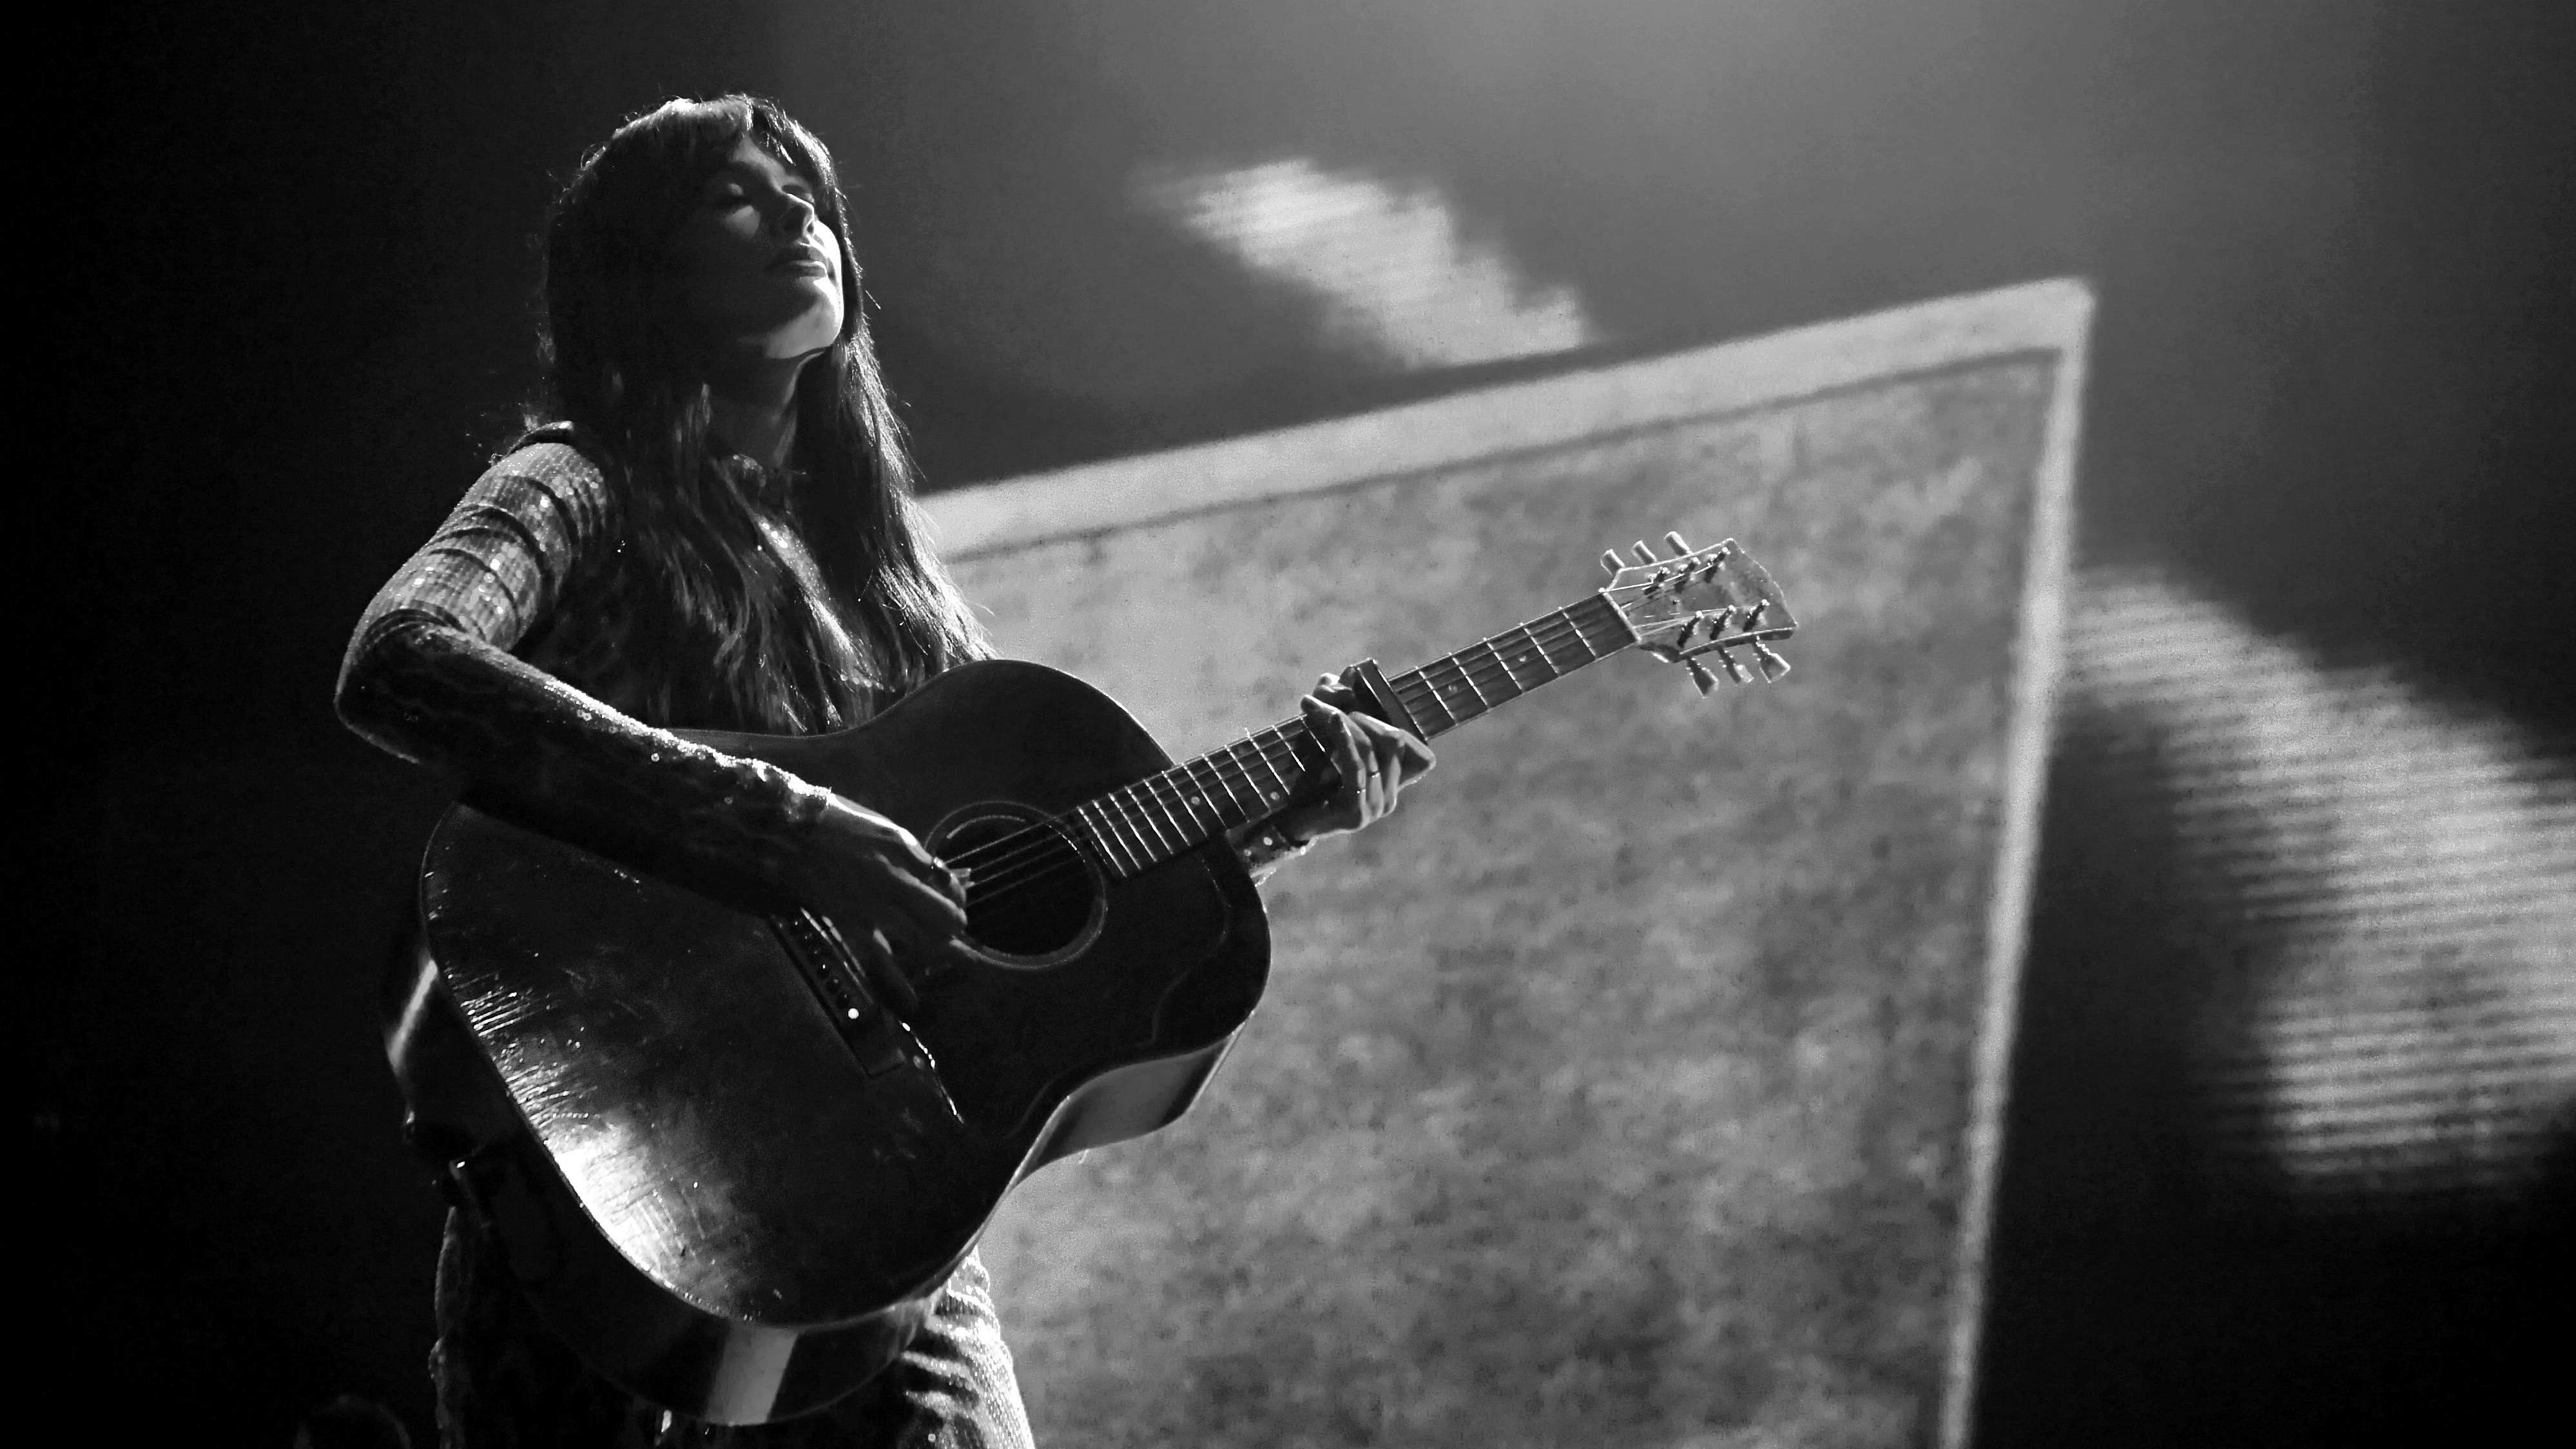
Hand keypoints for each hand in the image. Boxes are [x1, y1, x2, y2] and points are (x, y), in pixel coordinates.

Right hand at [788, 793, 976, 1004]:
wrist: (790, 831)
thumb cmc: (838, 823)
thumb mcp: (885, 829)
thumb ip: (912, 853)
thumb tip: (938, 875)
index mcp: (905, 853)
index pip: (948, 883)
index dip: (958, 895)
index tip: (955, 899)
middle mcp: (895, 882)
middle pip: (941, 917)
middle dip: (954, 926)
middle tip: (955, 930)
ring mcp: (873, 907)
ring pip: (920, 940)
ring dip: (942, 952)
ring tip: (956, 959)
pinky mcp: (849, 924)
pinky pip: (876, 959)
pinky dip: (895, 983)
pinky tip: (911, 1002)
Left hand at [1276, 673, 1435, 842]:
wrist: (1285, 822)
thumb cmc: (1307, 781)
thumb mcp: (1329, 740)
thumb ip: (1342, 707)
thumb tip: (1349, 672)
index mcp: (1393, 785)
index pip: (1422, 756)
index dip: (1399, 726)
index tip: (1362, 709)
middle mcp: (1391, 798)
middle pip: (1395, 740)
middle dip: (1364, 715)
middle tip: (1331, 703)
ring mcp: (1376, 807)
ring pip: (1372, 749)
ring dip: (1346, 722)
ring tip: (1321, 708)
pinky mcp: (1356, 812)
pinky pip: (1356, 764)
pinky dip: (1344, 737)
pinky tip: (1333, 719)